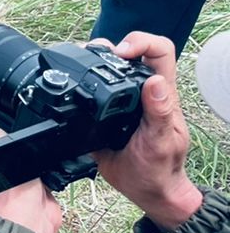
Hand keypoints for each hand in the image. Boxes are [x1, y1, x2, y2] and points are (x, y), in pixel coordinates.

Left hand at [0, 88, 62, 232]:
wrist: (28, 208)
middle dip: (7, 122)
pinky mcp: (22, 172)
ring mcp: (2, 165)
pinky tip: (37, 148)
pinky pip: (28, 154)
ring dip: (21, 136)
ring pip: (12, 140)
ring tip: (26, 135)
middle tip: (16, 121)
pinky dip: (34, 150)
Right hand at [91, 32, 203, 229]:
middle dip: (108, 47)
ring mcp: (120, 100)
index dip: (140, 42)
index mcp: (160, 94)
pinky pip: (89, 89)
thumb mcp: (161, 143)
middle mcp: (140, 91)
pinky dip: (78, 80)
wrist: (145, 190)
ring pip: (106, 66)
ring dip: (90, 60)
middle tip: (91, 56)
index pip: (159, 51)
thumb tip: (155, 83)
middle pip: (128, 51)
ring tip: (76, 65)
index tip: (120, 53)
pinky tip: (70, 86)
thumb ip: (158, 113)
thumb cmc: (161, 169)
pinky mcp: (101, 111)